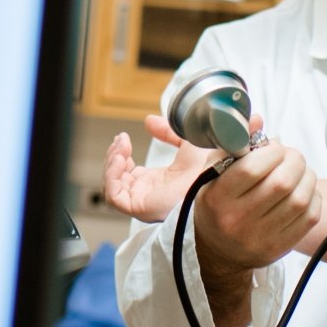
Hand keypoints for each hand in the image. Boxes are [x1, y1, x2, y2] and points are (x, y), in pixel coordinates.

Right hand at [103, 113, 258, 221]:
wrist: (215, 178)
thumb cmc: (208, 168)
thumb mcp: (186, 143)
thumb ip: (168, 131)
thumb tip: (149, 120)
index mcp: (156, 182)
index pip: (128, 172)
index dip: (121, 154)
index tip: (123, 137)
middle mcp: (147, 193)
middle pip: (116, 179)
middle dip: (114, 156)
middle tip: (120, 140)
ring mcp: (142, 200)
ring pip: (112, 187)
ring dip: (111, 163)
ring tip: (120, 147)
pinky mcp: (140, 206)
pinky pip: (114, 196)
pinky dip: (112, 176)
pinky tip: (120, 159)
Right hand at [191, 138, 318, 276]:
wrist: (219, 253)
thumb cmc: (217, 204)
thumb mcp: (213, 172)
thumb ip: (233, 143)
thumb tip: (257, 119)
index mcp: (218, 198)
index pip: (252, 168)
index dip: (271, 151)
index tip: (274, 147)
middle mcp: (238, 220)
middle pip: (281, 182)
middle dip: (294, 161)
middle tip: (291, 157)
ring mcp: (261, 237)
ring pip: (300, 198)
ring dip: (307, 177)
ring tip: (299, 171)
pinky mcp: (280, 247)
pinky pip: (310, 216)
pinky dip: (313, 196)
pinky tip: (303, 191)